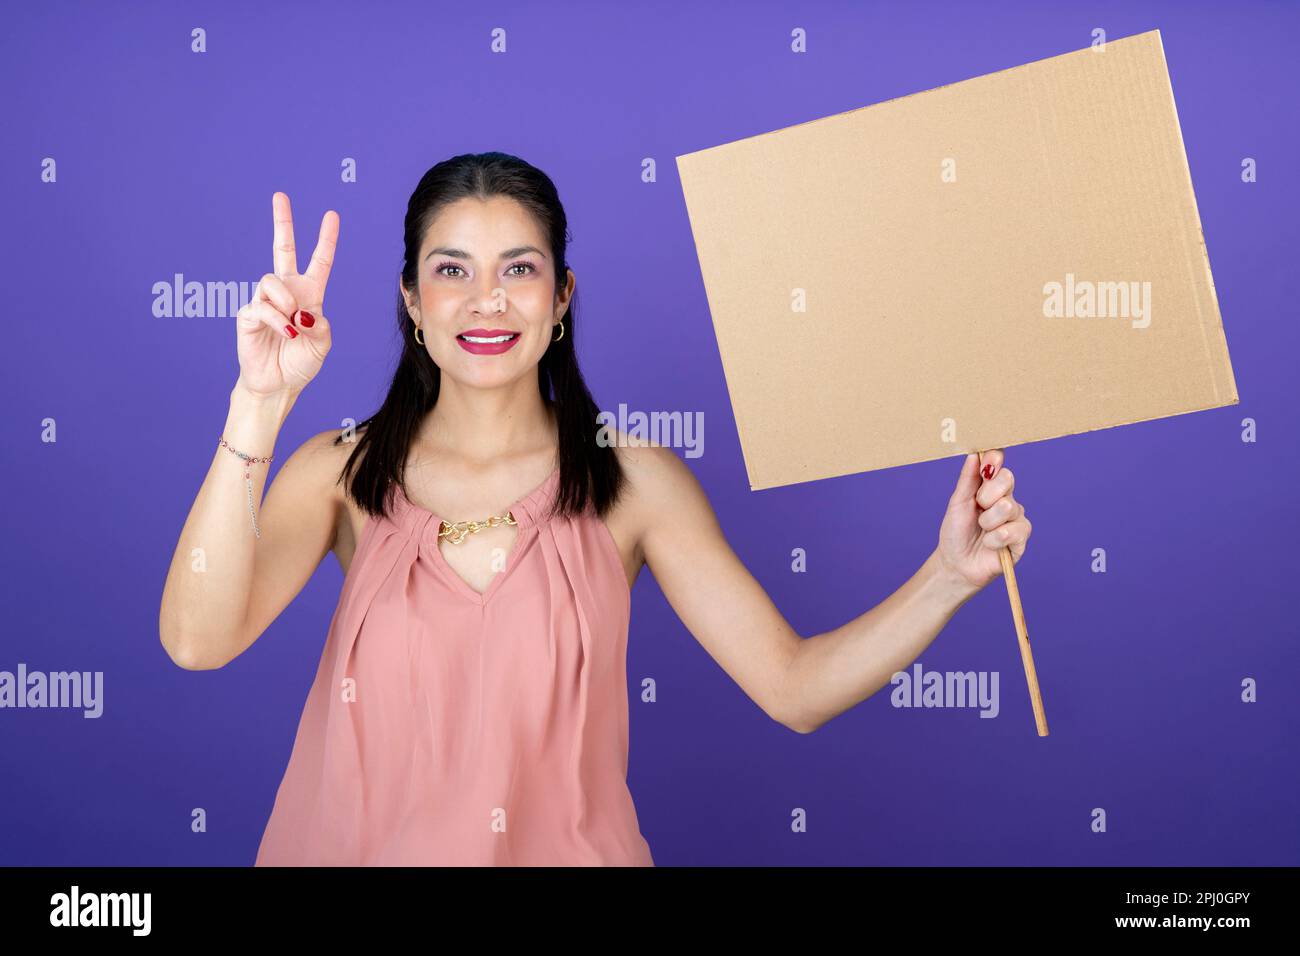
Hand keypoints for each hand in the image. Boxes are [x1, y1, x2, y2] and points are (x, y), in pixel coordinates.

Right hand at [235, 192, 338, 398]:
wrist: (278, 385)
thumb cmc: (300, 364)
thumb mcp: (322, 344)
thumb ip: (322, 325)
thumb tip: (303, 312)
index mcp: (309, 295)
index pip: (319, 262)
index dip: (326, 240)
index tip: (331, 216)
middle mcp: (287, 292)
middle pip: (282, 249)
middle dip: (283, 222)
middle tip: (280, 196)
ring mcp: (266, 301)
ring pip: (273, 281)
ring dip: (286, 303)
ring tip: (292, 327)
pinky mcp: (248, 314)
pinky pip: (262, 306)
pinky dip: (277, 320)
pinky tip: (285, 332)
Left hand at [934, 449, 1031, 592]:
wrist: (956, 564)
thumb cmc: (955, 532)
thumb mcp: (957, 503)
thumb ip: (967, 480)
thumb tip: (974, 455)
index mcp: (990, 488)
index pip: (999, 465)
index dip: (994, 459)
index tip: (987, 463)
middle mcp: (1007, 499)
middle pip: (1007, 479)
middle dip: (986, 495)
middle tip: (977, 508)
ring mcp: (1016, 518)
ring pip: (1008, 507)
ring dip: (987, 522)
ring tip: (982, 530)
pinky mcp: (1021, 539)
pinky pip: (1013, 530)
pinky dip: (995, 539)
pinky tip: (990, 545)